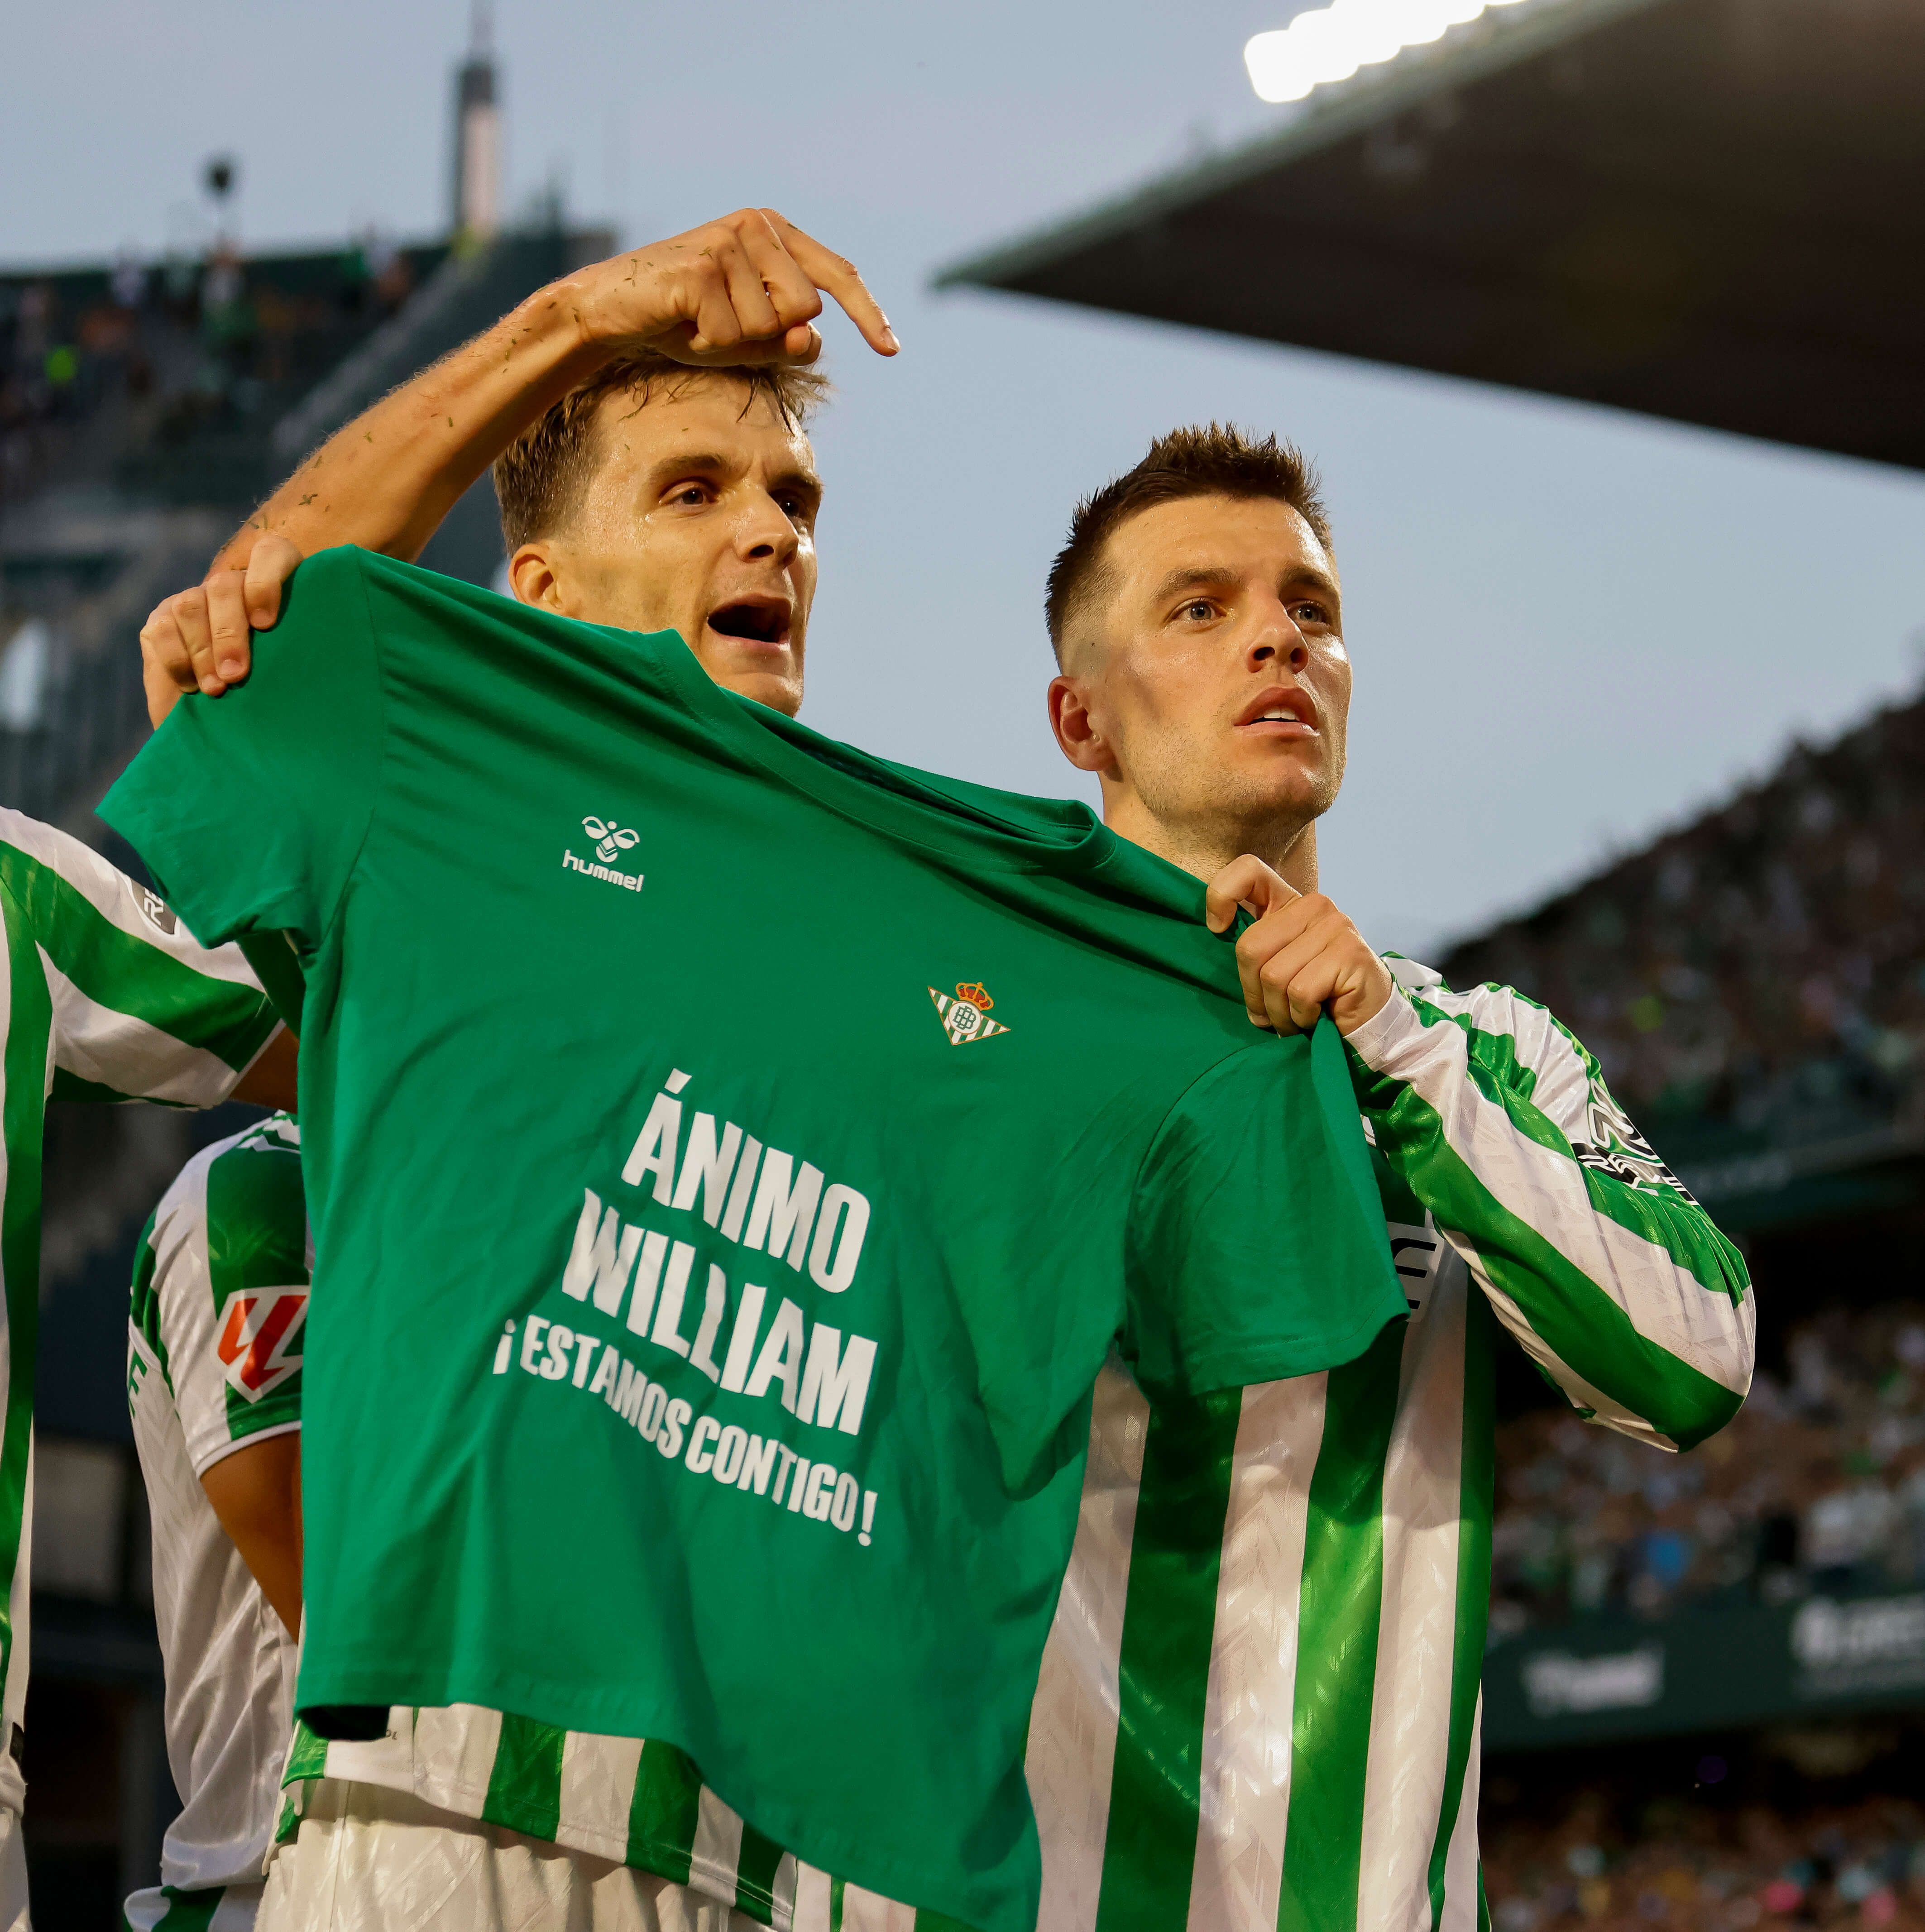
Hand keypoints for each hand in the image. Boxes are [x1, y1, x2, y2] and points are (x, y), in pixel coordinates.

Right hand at [139, 532, 300, 720]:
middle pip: (224, 587)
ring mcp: (195, 599)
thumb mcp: (296, 666)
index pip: (271, 555)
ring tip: (217, 688)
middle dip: (228, 633)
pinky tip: (193, 686)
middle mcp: (232, 585)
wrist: (230, 708)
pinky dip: (178, 660)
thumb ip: (300, 651)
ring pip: (190, 606)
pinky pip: (162, 629)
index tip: (266, 624)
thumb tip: (310, 662)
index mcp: (276, 584)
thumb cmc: (278, 687)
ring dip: (203, 651)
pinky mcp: (163, 619)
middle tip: (236, 674)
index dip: (266, 583)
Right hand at [574, 208, 897, 367]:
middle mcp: (756, 227)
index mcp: (774, 234)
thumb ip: (788, 341)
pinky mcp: (702, 267)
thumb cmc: (684, 320)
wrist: (612, 308)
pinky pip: (730, 335)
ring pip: (768, 327)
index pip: (836, 275)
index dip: (867, 314)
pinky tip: (680, 323)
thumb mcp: (747, 337)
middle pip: (804, 311)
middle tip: (719, 325)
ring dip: (733, 343)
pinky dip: (707, 345)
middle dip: (766, 337)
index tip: (891, 351)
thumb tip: (814, 340)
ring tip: (697, 322)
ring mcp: (729, 242)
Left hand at [1204, 855, 1394, 1037]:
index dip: (1221, 896)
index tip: (1217, 929)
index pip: (1248, 871)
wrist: (1367, 1022)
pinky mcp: (1350, 953)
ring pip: (1274, 975)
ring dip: (1278, 1012)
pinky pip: (1300, 992)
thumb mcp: (1276, 967)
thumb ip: (1253, 950)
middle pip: (1250, 946)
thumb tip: (1215, 930)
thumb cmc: (1315, 997)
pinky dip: (1300, 1016)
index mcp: (1289, 903)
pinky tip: (1315, 1018)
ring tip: (1295, 1019)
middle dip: (1253, 992)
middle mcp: (1314, 906)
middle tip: (1270, 1013)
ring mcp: (1335, 926)